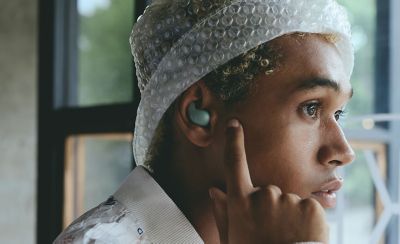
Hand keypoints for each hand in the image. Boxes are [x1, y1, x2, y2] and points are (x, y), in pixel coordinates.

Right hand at [209, 119, 328, 243]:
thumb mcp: (232, 239)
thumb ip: (223, 213)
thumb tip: (214, 190)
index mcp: (241, 202)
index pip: (234, 164)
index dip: (234, 142)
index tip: (234, 124)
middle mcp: (263, 195)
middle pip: (268, 191)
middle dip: (271, 207)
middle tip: (274, 233)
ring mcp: (287, 199)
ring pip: (288, 201)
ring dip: (289, 215)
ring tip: (288, 238)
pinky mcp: (310, 206)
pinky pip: (307, 207)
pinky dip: (306, 220)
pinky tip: (301, 236)